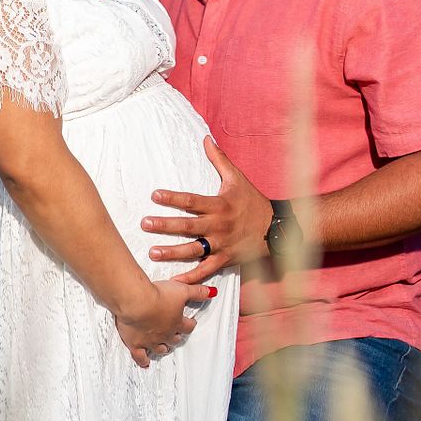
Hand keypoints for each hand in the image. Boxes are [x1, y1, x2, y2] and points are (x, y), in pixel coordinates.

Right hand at [114, 277, 218, 369]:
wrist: (137, 302)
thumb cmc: (158, 295)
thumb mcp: (182, 290)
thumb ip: (198, 292)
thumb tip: (212, 292)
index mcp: (177, 322)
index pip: (188, 326)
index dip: (190, 324)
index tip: (190, 323)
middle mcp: (165, 334)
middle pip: (174, 339)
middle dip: (176, 337)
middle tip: (176, 334)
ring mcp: (150, 340)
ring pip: (160, 348)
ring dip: (163, 348)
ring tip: (164, 348)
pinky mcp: (135, 343)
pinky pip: (140, 357)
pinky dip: (143, 361)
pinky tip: (145, 363)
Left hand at [142, 136, 272, 284]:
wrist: (275, 228)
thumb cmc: (253, 202)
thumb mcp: (237, 178)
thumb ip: (219, 159)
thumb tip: (206, 138)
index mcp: (219, 205)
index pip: (192, 200)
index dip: (173, 198)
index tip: (155, 195)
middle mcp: (218, 226)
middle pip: (188, 226)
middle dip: (165, 225)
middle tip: (145, 224)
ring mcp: (221, 244)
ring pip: (194, 250)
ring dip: (173, 253)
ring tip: (153, 253)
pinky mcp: (225, 259)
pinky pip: (206, 270)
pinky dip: (191, 278)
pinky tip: (174, 282)